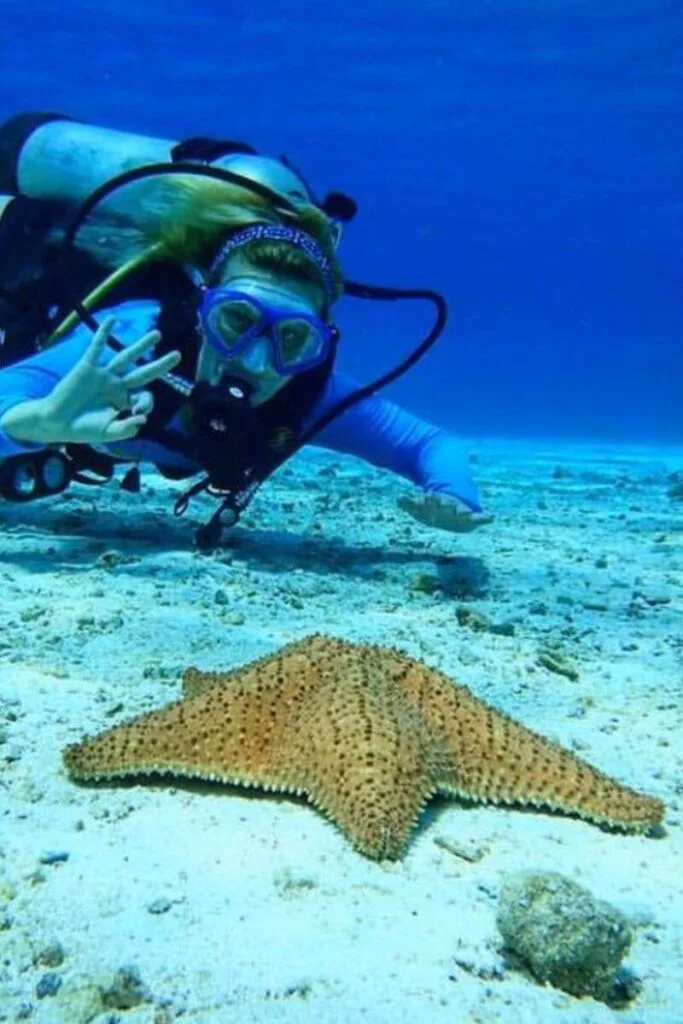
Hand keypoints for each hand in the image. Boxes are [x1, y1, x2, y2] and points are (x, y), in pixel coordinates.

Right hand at [39, 317, 180, 444]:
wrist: (58, 422)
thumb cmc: (83, 429)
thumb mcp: (108, 433)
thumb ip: (126, 428)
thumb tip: (143, 419)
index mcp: (124, 400)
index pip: (144, 395)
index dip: (146, 402)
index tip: (138, 411)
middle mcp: (117, 385)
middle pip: (144, 372)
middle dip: (161, 364)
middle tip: (178, 355)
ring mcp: (104, 374)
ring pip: (126, 357)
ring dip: (142, 346)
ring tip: (158, 334)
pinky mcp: (88, 367)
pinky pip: (97, 347)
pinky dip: (104, 333)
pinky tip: (113, 319)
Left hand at [397, 493, 493, 532]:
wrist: (454, 509)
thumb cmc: (432, 510)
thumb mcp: (418, 508)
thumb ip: (408, 503)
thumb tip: (398, 498)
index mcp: (436, 501)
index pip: (432, 499)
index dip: (429, 499)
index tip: (427, 496)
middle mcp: (450, 505)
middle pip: (447, 504)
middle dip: (444, 504)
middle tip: (445, 503)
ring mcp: (461, 510)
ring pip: (462, 510)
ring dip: (463, 511)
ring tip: (465, 512)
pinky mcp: (471, 518)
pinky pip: (479, 518)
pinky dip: (485, 518)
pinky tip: (491, 518)